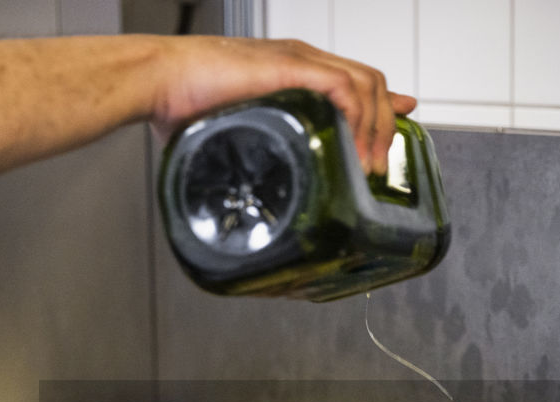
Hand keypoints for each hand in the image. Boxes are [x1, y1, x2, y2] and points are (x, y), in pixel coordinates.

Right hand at [149, 36, 416, 175]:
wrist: (159, 79)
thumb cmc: (181, 102)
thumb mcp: (229, 130)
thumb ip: (247, 147)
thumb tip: (240, 184)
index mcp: (291, 70)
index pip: (354, 79)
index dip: (381, 104)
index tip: (400, 120)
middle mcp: (303, 59)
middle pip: (370, 82)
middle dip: (386, 126)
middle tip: (380, 166)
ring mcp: (301, 60)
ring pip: (367, 84)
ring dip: (377, 128)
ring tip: (370, 167)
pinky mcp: (293, 67)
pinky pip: (347, 88)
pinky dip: (360, 120)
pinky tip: (356, 150)